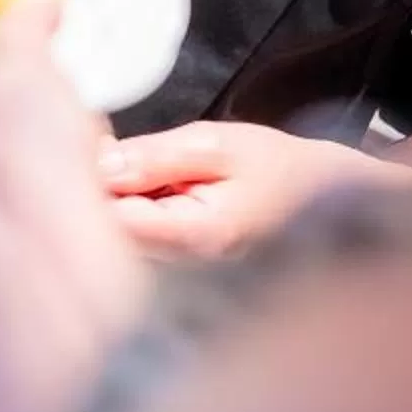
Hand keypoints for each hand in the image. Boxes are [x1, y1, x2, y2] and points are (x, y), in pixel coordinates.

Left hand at [103, 121, 411, 260]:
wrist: (324, 202)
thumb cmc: (280, 171)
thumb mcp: (220, 145)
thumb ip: (157, 156)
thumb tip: (98, 163)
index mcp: (193, 238)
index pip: (110, 221)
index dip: (87, 182)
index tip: (89, 143)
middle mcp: (176, 268)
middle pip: (102, 231)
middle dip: (91, 185)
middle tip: (100, 140)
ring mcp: (170, 271)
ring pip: (110, 231)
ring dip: (106, 192)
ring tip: (120, 152)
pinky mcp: (166, 263)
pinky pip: (125, 231)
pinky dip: (121, 201)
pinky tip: (135, 176)